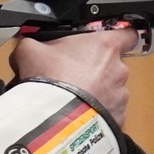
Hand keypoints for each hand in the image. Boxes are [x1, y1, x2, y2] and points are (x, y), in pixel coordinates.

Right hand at [11, 27, 137, 122]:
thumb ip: (33, 42)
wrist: (55, 120)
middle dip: (95, 70)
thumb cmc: (50, 81)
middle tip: (72, 76)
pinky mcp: (118, 119)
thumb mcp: (30, 51)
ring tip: (73, 99)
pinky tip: (78, 115)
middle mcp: (119, 69)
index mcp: (105, 46)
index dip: (119, 36)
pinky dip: (97, 114)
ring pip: (111, 91)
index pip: (127, 33)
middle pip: (113, 65)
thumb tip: (26, 44)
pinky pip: (109, 113)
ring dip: (97, 94)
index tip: (107, 42)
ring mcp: (121, 96)